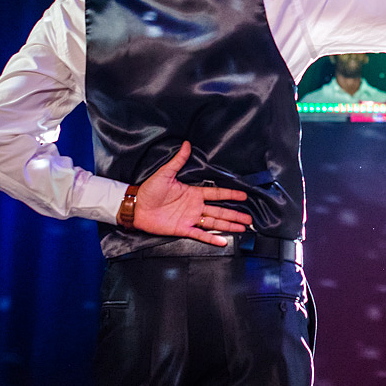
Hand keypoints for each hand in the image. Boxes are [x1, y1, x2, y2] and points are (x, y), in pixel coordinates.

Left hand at [129, 141, 252, 245]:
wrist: (136, 206)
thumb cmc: (149, 189)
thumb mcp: (165, 173)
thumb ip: (178, 160)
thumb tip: (186, 144)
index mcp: (193, 193)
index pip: (216, 193)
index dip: (230, 194)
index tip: (244, 195)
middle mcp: (195, 206)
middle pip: (220, 211)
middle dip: (235, 214)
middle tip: (249, 219)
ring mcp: (190, 218)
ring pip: (214, 222)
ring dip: (229, 225)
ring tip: (243, 228)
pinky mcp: (182, 229)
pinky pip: (200, 235)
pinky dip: (212, 239)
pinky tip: (223, 241)